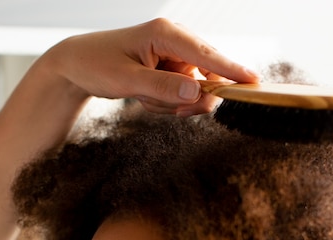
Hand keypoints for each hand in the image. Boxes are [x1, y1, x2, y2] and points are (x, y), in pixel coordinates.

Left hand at [53, 18, 257, 116]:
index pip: (206, 54)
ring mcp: (173, 57)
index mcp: (165, 34)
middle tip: (169, 111)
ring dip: (169, 104)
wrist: (78, 65)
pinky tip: (144, 97)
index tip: (254, 82)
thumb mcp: (128, 80)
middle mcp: (174, 41)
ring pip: (191, 93)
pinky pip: (179, 97)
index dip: (230, 70)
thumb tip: (199, 94)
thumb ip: (163, 88)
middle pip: (204, 77)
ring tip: (143, 97)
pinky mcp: (170, 70)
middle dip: (188, 100)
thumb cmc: (98, 65)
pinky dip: (163, 104)